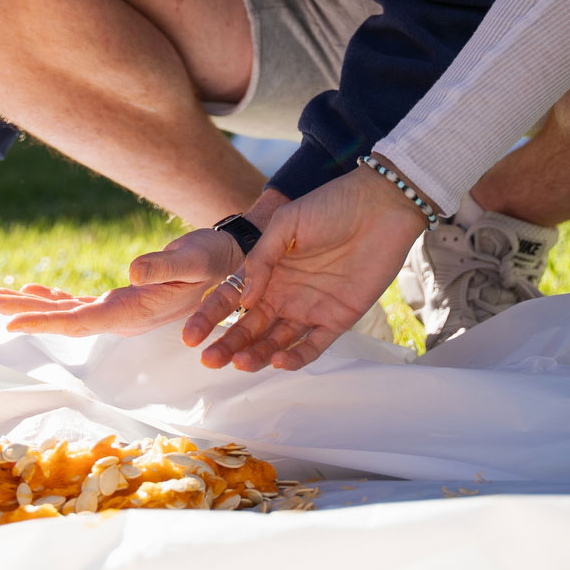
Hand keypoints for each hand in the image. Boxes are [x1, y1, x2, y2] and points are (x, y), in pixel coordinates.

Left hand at [0, 228, 242, 336]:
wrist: (236, 262)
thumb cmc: (218, 259)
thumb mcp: (196, 258)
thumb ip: (165, 265)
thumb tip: (132, 271)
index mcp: (135, 311)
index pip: (80, 322)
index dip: (43, 324)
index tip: (9, 323)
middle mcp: (123, 316)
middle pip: (64, 319)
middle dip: (24, 313)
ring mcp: (123, 310)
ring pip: (68, 311)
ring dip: (32, 305)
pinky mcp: (126, 299)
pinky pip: (81, 302)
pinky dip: (55, 295)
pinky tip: (35, 289)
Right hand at [183, 168, 423, 371]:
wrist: (380, 206)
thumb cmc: (330, 206)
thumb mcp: (287, 225)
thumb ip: (262, 259)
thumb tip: (244, 300)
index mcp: (266, 271)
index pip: (231, 301)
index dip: (209, 319)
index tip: (189, 337)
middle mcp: (284, 294)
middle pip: (250, 328)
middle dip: (228, 345)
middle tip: (210, 359)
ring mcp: (310, 308)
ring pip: (276, 342)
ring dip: (256, 355)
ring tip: (238, 363)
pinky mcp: (338, 319)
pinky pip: (313, 346)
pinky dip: (295, 357)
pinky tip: (277, 361)